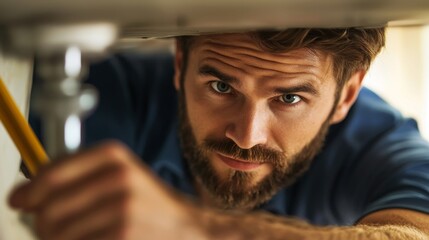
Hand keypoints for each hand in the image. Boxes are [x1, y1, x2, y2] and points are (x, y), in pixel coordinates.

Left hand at [9, 141, 202, 239]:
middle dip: (44, 225)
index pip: (52, 173)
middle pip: (49, 208)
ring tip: (83, 237)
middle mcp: (118, 176)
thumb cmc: (149, 205)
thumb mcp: (118, 175)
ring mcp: (122, 207)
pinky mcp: (123, 235)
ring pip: (58, 234)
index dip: (30, 191)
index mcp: (113, 155)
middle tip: (56, 230)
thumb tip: (22, 195)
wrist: (188, 228)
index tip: (20, 201)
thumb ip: (75, 177)